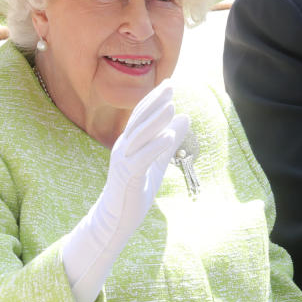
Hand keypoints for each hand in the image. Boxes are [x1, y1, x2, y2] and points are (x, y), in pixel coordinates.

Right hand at [61, 80, 188, 301]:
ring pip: (139, 136)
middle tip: (170, 86)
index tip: (169, 83)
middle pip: (138, 120)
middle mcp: (123, 147)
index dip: (154, 98)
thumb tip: (186, 116)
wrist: (116, 218)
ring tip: (172, 107)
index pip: (140, 114)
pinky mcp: (128, 177)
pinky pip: (141, 159)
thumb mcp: (157, 160)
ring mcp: (123, 162)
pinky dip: (154, 147)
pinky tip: (168, 137)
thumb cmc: (135, 188)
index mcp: (129, 142)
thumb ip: (169, 139)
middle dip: (154, 102)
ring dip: (155, 121)